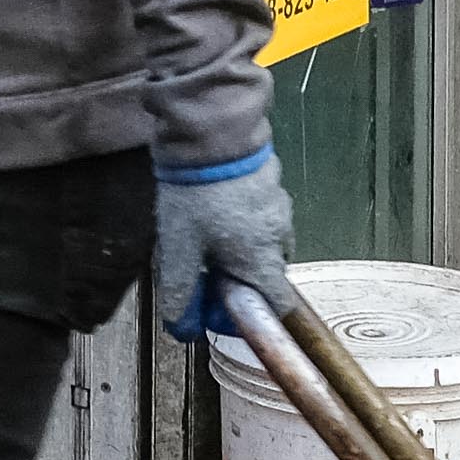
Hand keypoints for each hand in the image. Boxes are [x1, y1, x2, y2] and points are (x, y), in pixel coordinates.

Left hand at [153, 148, 293, 342]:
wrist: (211, 132)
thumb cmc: (197, 195)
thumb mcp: (178, 248)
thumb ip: (180, 291)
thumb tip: (180, 326)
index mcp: (263, 259)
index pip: (278, 306)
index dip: (253, 313)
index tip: (222, 302)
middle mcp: (280, 236)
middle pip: (269, 272)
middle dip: (242, 277)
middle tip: (207, 265)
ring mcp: (280, 206)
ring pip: (267, 242)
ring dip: (243, 247)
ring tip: (209, 232)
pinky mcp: (272, 183)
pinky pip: (263, 214)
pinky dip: (245, 221)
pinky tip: (216, 207)